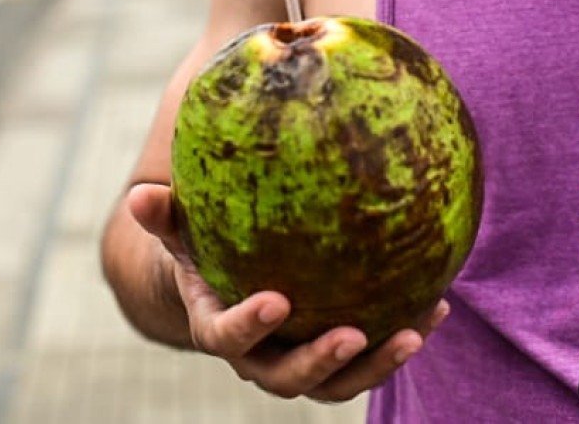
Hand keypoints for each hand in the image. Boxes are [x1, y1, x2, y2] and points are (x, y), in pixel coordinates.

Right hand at [125, 182, 448, 401]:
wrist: (225, 285)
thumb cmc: (202, 247)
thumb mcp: (182, 230)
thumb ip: (165, 216)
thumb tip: (140, 195)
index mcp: (217, 326)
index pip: (227, 337)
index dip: (250, 325)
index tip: (279, 300)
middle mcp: (257, 358)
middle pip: (287, 377)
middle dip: (322, 362)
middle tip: (354, 335)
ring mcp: (299, 363)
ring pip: (336, 382)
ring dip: (378, 363)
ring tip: (416, 331)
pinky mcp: (337, 358)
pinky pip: (370, 358)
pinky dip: (403, 337)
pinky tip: (438, 306)